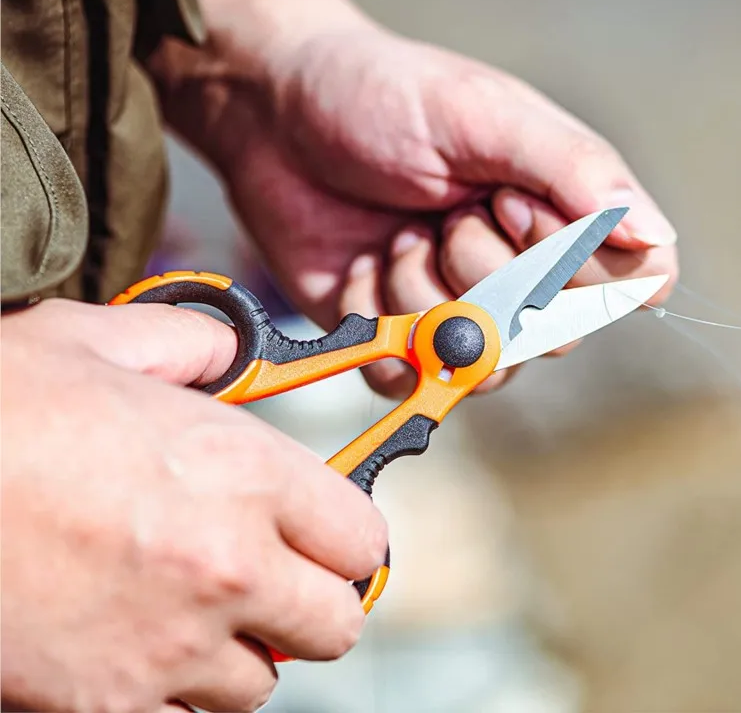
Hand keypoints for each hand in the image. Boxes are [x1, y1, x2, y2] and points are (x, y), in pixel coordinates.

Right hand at [1, 300, 386, 712]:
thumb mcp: (102, 340)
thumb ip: (193, 345)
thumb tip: (229, 355)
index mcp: (244, 472)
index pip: (361, 538)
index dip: (347, 534)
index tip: (325, 531)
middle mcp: (226, 567)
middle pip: (336, 624)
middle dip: (314, 601)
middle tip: (274, 574)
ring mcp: (168, 650)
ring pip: (261, 683)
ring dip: (244, 649)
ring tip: (194, 605)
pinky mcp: (103, 707)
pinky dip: (174, 693)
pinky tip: (136, 642)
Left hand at [220, 26, 678, 397]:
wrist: (273, 117)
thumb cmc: (381, 96)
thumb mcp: (484, 114)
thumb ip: (575, 171)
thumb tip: (655, 242)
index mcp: (557, 211)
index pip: (620, 283)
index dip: (564, 260)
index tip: (503, 202)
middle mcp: (517, 270)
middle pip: (548, 333)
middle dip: (481, 274)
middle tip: (436, 214)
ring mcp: (455, 311)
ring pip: (477, 363)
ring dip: (423, 297)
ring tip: (393, 236)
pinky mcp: (394, 341)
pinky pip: (408, 380)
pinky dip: (377, 329)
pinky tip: (359, 270)